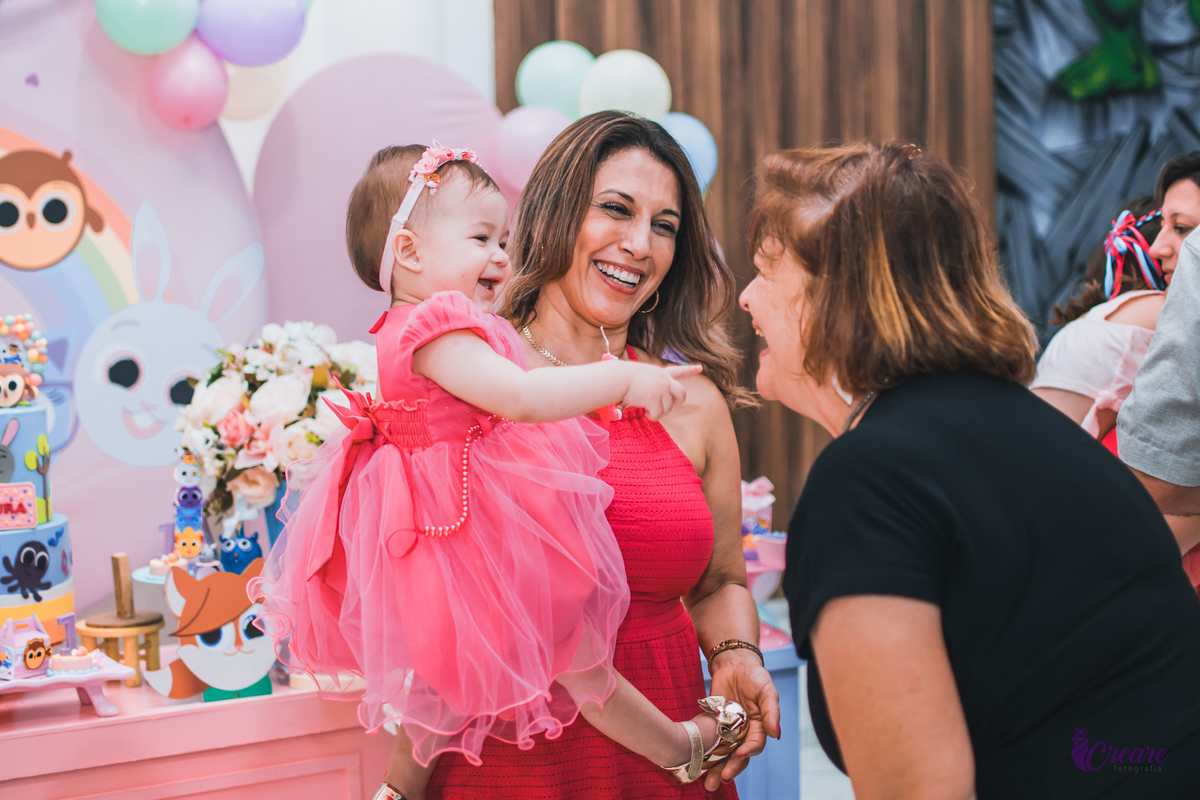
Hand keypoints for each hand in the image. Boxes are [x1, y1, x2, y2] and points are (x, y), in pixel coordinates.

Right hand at [620, 363, 701, 420]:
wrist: (618, 378)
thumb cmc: (624, 377)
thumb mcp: (641, 375)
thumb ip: (651, 384)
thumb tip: (651, 399)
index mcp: (661, 373)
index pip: (679, 370)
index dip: (690, 370)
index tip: (701, 368)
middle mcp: (664, 381)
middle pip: (682, 393)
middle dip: (679, 401)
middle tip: (673, 404)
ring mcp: (661, 390)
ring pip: (667, 408)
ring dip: (657, 411)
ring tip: (646, 407)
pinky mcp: (655, 400)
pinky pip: (657, 415)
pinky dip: (651, 416)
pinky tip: (644, 411)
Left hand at [704, 650, 780, 791]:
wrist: (734, 664)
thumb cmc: (755, 677)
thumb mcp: (767, 691)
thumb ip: (771, 711)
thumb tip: (777, 734)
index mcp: (759, 727)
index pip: (754, 745)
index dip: (748, 751)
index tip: (740, 754)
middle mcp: (743, 733)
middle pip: (737, 756)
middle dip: (730, 768)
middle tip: (723, 778)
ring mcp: (727, 730)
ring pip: (722, 753)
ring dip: (716, 768)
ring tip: (708, 784)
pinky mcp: (713, 724)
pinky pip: (709, 741)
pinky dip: (704, 753)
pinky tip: (696, 764)